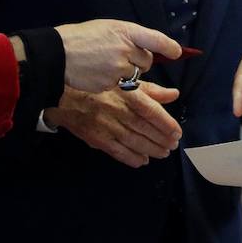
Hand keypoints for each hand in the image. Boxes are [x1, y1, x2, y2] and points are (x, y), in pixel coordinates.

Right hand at [44, 80, 181, 166]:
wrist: (64, 94)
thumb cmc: (99, 85)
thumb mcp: (125, 81)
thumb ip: (151, 89)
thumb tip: (174, 95)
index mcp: (127, 93)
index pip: (151, 111)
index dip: (166, 124)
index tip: (177, 132)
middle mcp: (118, 110)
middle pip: (145, 128)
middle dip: (162, 139)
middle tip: (173, 145)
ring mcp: (107, 126)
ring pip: (134, 141)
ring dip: (151, 150)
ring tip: (163, 153)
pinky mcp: (96, 138)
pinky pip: (117, 151)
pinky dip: (132, 158)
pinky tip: (142, 161)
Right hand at [55, 20, 180, 91]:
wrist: (58, 54)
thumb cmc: (82, 38)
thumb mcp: (107, 28)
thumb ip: (128, 36)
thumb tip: (146, 47)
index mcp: (125, 31)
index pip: (154, 38)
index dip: (168, 46)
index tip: (177, 52)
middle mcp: (125, 49)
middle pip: (146, 61)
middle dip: (139, 61)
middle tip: (122, 57)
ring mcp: (118, 68)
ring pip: (135, 75)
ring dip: (128, 73)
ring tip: (108, 65)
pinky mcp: (111, 84)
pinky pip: (122, 86)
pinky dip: (115, 82)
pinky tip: (100, 74)